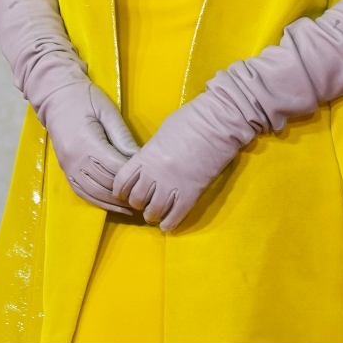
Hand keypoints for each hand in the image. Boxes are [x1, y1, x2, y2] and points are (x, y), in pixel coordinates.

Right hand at [40, 80, 141, 214]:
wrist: (57, 97)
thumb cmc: (86, 100)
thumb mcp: (108, 113)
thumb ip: (122, 137)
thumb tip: (140, 157)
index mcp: (87, 144)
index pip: (114, 168)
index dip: (132, 176)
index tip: (150, 181)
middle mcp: (75, 160)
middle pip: (104, 184)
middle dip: (125, 194)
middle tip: (147, 200)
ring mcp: (68, 167)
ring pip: (92, 192)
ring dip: (112, 203)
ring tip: (133, 209)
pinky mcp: (65, 169)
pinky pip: (80, 191)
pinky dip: (96, 201)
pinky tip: (111, 205)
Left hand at [112, 90, 247, 231]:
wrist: (220, 121)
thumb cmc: (192, 119)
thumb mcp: (162, 134)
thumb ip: (152, 153)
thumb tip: (149, 164)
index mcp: (146, 157)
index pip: (122, 182)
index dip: (121, 191)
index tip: (126, 192)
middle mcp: (155, 174)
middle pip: (136, 200)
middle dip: (138, 203)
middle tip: (145, 201)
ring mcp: (174, 184)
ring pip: (153, 212)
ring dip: (152, 215)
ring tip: (156, 213)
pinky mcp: (193, 192)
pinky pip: (175, 216)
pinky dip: (169, 224)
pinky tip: (168, 224)